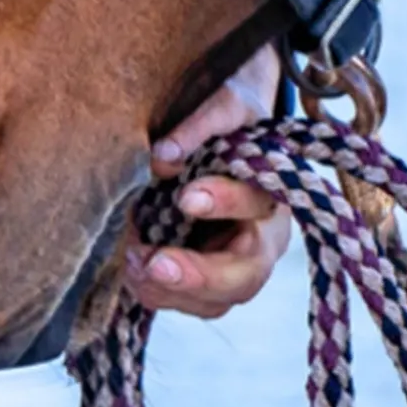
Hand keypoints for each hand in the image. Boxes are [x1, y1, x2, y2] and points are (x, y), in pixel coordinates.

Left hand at [126, 44, 291, 319]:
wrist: (227, 130)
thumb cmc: (230, 115)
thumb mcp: (223, 104)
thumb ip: (199, 126)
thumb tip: (162, 159)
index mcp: (274, 193)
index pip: (258, 204)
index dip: (225, 203)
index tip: (185, 197)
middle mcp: (263, 237)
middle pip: (246, 275)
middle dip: (200, 275)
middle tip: (155, 264)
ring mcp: (237, 263)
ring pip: (217, 300)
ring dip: (173, 291)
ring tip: (132, 265)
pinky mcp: (210, 277)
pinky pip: (191, 302)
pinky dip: (160, 294)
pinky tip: (132, 275)